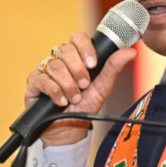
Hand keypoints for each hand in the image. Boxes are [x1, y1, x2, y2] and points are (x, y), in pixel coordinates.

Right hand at [25, 32, 136, 146]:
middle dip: (78, 70)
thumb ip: (113, 67)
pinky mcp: (33, 81)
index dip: (85, 48)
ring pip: (55, 65)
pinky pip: (42, 79)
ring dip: (68, 84)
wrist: (69, 128)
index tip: (92, 64)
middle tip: (85, 86)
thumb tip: (131, 51)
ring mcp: (45, 69)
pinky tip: (61, 101)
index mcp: (76, 56)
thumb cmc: (85, 106)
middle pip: (66, 50)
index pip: (77, 38)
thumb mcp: (102, 88)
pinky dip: (55, 91)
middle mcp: (60, 59)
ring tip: (74, 98)